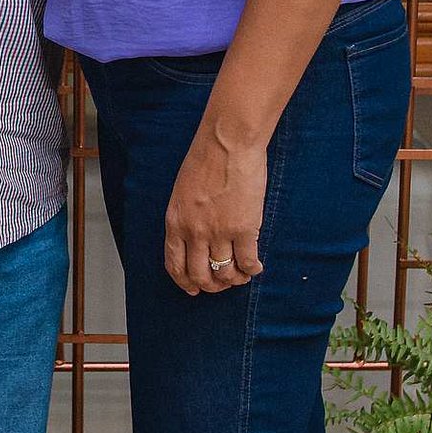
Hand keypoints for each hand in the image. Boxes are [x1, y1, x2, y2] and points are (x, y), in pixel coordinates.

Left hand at [164, 129, 266, 295]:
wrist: (228, 143)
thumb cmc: (206, 159)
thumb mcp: (182, 192)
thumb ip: (186, 217)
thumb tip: (196, 239)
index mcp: (175, 222)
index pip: (174, 265)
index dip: (185, 282)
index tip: (194, 289)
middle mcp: (194, 232)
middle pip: (200, 275)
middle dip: (211, 286)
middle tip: (222, 284)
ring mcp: (219, 232)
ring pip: (225, 273)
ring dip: (234, 280)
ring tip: (241, 275)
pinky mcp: (244, 229)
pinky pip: (248, 262)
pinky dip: (252, 269)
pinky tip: (256, 267)